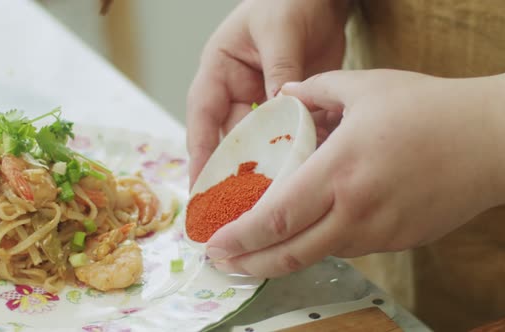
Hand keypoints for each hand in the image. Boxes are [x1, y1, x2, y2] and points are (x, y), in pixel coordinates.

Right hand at [186, 0, 349, 186]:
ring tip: (270, 200)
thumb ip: (279, 70)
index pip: (203, 118)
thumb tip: (282, 112)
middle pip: (230, 139)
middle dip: (233, 172)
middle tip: (236, 207)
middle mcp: (236, 92)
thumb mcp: (279, 33)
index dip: (200, 153)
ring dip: (267, 167)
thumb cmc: (286, 2)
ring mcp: (262, 102)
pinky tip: (303, 173)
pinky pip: (288, 136)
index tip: (201, 186)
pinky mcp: (290, 108)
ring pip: (260, 143)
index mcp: (219, 72)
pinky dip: (295, 152)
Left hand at [206, 69, 504, 276]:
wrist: (493, 141)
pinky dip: (320, 242)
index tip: (215, 244)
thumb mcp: (365, 87)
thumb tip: (283, 94)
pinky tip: (310, 229)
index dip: (240, 238)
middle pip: (290, 254)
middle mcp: (356, 211)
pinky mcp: (397, 240)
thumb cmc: (430, 110)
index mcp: (341, 172)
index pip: (277, 218)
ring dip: (283, 255)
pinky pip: (347, 246)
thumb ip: (314, 90)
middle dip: (250, 263)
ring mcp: (379, 232)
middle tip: (224, 262)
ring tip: (259, 247)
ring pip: (318, 253)